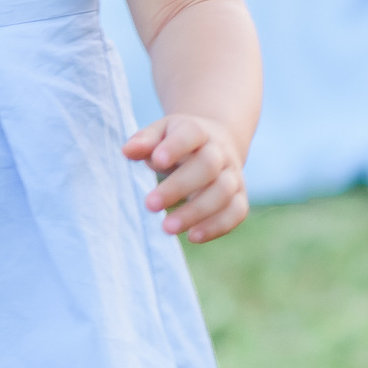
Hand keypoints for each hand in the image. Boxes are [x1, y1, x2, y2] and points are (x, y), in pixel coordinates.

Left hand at [123, 113, 248, 242]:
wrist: (215, 144)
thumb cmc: (177, 141)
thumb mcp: (160, 133)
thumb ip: (145, 141)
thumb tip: (127, 150)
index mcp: (199, 131)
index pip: (191, 134)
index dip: (175, 147)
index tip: (156, 160)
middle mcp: (221, 152)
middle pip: (208, 166)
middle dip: (179, 187)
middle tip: (150, 205)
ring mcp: (233, 174)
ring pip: (223, 193)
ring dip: (196, 213)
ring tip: (168, 228)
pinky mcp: (240, 196)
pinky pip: (237, 212)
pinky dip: (217, 226)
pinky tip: (193, 237)